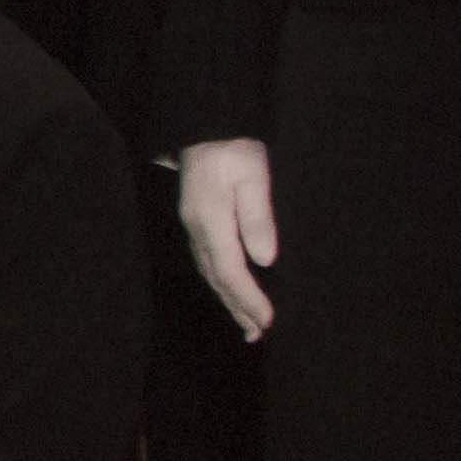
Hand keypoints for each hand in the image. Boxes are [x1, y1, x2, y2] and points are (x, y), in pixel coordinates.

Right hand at [174, 139, 277, 340]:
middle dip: (238, 308)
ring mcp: (193, 225)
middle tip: (257, 335)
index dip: (248, 298)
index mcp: (211, 221)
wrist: (205, 125)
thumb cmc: (234, 148)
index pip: (230, 271)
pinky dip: (221, 283)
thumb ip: (257, 217)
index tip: (268, 320)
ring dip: (228, 300)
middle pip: (217, 279)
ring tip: (246, 324)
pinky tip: (229, 289)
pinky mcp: (196, 220)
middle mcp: (197, 229)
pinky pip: (207, 262)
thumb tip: (264, 259)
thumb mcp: (253, 177)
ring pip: (210, 273)